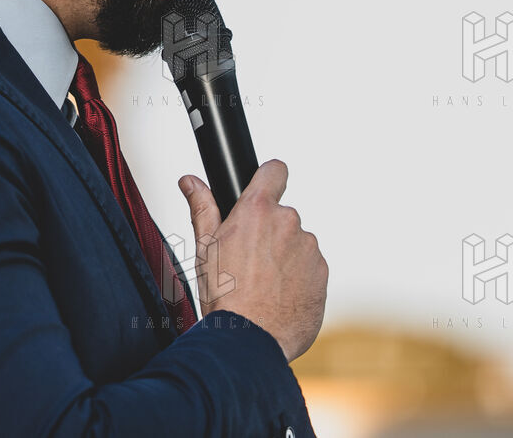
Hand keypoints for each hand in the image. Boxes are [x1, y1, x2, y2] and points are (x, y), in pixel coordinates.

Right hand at [178, 159, 327, 362]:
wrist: (249, 341)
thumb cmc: (223, 296)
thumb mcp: (205, 248)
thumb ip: (203, 207)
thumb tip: (190, 181)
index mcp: (258, 211)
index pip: (275, 171)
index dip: (269, 177)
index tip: (264, 188)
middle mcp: (289, 223)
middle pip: (282, 216)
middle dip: (269, 233)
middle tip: (248, 261)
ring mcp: (309, 249)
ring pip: (296, 244)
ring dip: (284, 257)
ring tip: (262, 285)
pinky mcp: (322, 274)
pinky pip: (310, 268)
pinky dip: (297, 278)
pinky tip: (277, 298)